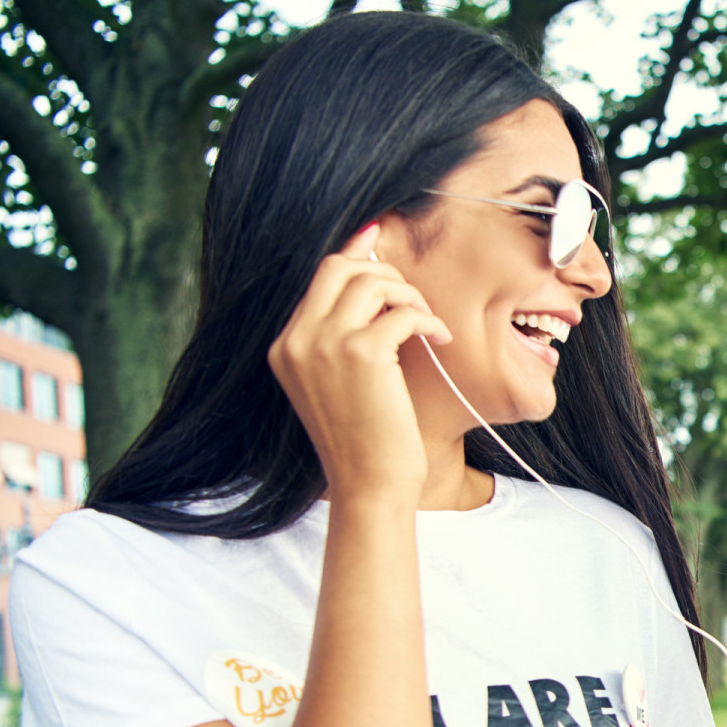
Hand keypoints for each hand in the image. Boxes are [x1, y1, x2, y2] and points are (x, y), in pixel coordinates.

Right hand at [267, 222, 451, 498]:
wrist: (369, 485)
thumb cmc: (365, 440)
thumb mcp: (338, 384)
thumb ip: (342, 336)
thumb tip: (371, 284)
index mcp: (286, 346)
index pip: (320, 278)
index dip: (357, 256)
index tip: (380, 241)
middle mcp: (297, 340)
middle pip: (338, 266)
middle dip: (383, 270)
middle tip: (412, 299)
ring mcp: (325, 345)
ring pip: (371, 281)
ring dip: (409, 295)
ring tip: (427, 323)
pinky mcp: (362, 354)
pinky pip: (402, 312)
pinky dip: (428, 320)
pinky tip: (440, 340)